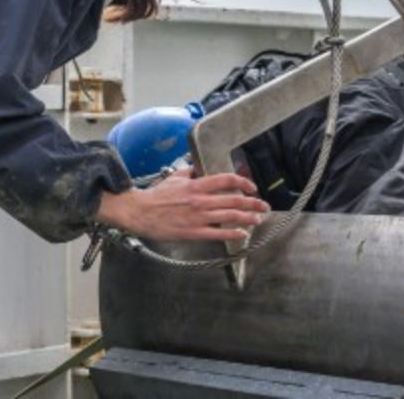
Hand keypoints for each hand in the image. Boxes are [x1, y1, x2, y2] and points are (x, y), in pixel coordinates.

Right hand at [94, 169, 269, 241]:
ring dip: (248, 218)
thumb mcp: (176, 176)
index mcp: (196, 185)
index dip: (243, 182)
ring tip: (258, 218)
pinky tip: (242, 234)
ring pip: (229, 217)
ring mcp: (198, 217)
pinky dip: (233, 234)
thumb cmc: (157, 195)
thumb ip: (192, 172)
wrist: (140, 212)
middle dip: (253, 203)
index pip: (226, 180)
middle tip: (263, 205)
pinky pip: (218, 234)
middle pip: (234, 200)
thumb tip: (202, 169)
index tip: (251, 186)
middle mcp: (200, 200)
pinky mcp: (193, 232)